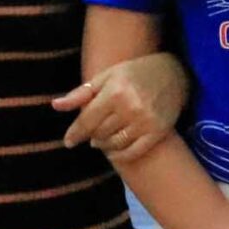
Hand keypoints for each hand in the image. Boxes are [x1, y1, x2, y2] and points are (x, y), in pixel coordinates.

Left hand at [54, 53, 187, 163]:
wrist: (173, 74)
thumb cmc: (134, 73)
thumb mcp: (106, 76)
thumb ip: (80, 93)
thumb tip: (55, 106)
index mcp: (115, 91)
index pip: (87, 120)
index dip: (75, 133)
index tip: (69, 141)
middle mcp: (130, 108)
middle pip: (99, 133)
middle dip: (91, 135)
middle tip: (92, 132)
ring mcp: (145, 122)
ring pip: (114, 144)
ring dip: (104, 145)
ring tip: (102, 139)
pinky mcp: (157, 132)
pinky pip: (133, 152)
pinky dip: (120, 155)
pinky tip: (114, 150)